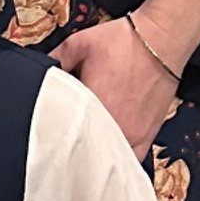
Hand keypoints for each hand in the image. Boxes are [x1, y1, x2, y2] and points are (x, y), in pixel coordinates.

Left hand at [53, 15, 179, 163]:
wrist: (161, 39)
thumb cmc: (124, 41)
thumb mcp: (79, 43)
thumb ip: (54, 59)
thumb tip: (38, 69)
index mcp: (90, 106)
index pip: (62, 130)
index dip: (53, 130)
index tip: (49, 129)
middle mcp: (111, 125)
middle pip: (84, 150)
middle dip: (73, 145)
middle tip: (64, 140)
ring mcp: (131, 134)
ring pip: (105, 159)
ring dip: (95, 156)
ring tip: (85, 152)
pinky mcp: (147, 136)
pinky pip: (130, 160)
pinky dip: (119, 161)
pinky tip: (110, 160)